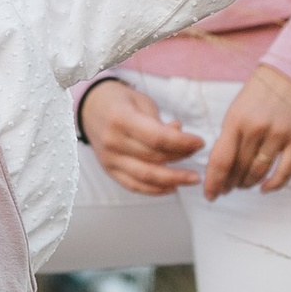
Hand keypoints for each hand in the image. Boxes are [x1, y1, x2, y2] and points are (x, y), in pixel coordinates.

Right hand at [78, 75, 204, 194]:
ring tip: (193, 179)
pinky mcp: (109, 170)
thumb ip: (160, 122)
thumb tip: (180, 136)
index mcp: (121, 119)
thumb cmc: (119, 102)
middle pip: (154, 158)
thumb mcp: (141, 102)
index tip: (199, 142)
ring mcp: (109, 159)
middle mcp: (113, 142)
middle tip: (200, 158)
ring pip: (146, 176)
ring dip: (173, 180)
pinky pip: (134, 185)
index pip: (157, 137)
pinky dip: (155, 190)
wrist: (90, 108)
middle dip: (181, 159)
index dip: (182, 142)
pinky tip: (173, 187)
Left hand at [201, 64, 290, 198]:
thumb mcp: (237, 110)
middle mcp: (256, 128)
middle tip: (226, 189)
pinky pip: (285, 171)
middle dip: (230, 183)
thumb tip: (220, 167)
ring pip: (259, 172)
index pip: (221, 159)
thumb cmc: (260, 94)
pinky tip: (265, 188)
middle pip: (239, 168)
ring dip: (248, 183)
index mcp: (236, 120)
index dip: (213, 181)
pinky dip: (274, 185)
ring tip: (243, 185)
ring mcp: (279, 134)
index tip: (210, 194)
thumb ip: (229, 137)